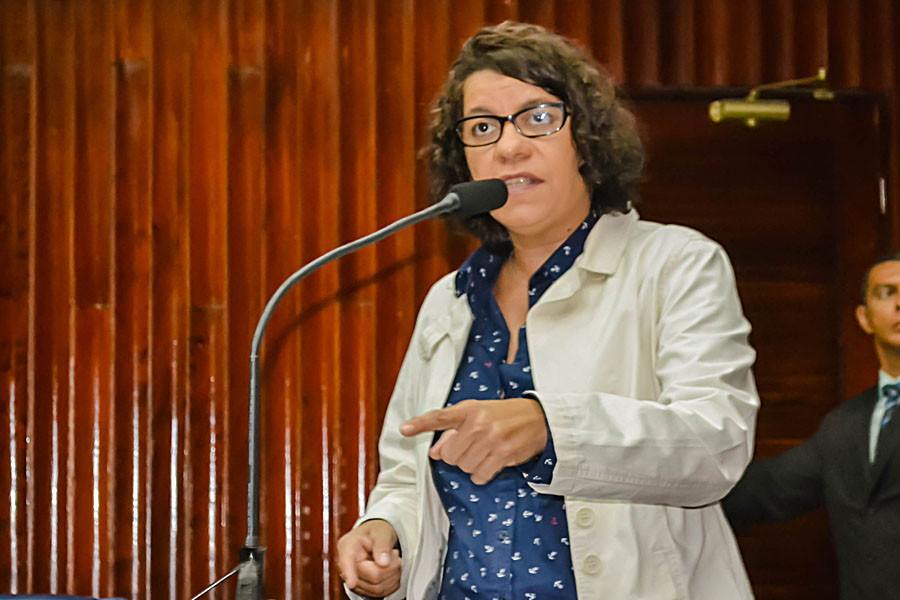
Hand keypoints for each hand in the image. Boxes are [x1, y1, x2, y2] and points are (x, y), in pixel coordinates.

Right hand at [336, 519, 401, 597]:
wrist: (375, 537)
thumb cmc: (376, 531)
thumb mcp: (381, 532)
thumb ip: (382, 545)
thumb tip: (383, 563)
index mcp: (347, 546)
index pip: (346, 562)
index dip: (349, 573)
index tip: (352, 583)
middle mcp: (346, 564)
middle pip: (370, 577)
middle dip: (389, 568)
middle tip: (395, 554)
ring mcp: (353, 578)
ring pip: (376, 588)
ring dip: (393, 576)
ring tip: (394, 559)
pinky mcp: (362, 587)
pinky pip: (380, 593)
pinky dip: (392, 583)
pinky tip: (392, 570)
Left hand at [400, 398, 547, 484]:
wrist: (537, 418)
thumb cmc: (502, 416)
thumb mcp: (476, 415)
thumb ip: (452, 432)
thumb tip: (434, 453)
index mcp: (469, 410)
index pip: (440, 417)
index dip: (420, 424)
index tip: (403, 429)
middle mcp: (479, 423)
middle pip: (450, 455)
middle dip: (456, 455)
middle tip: (471, 447)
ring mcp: (492, 439)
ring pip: (463, 467)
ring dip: (470, 465)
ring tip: (484, 452)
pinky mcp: (503, 454)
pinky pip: (479, 476)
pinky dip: (481, 474)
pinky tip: (491, 462)